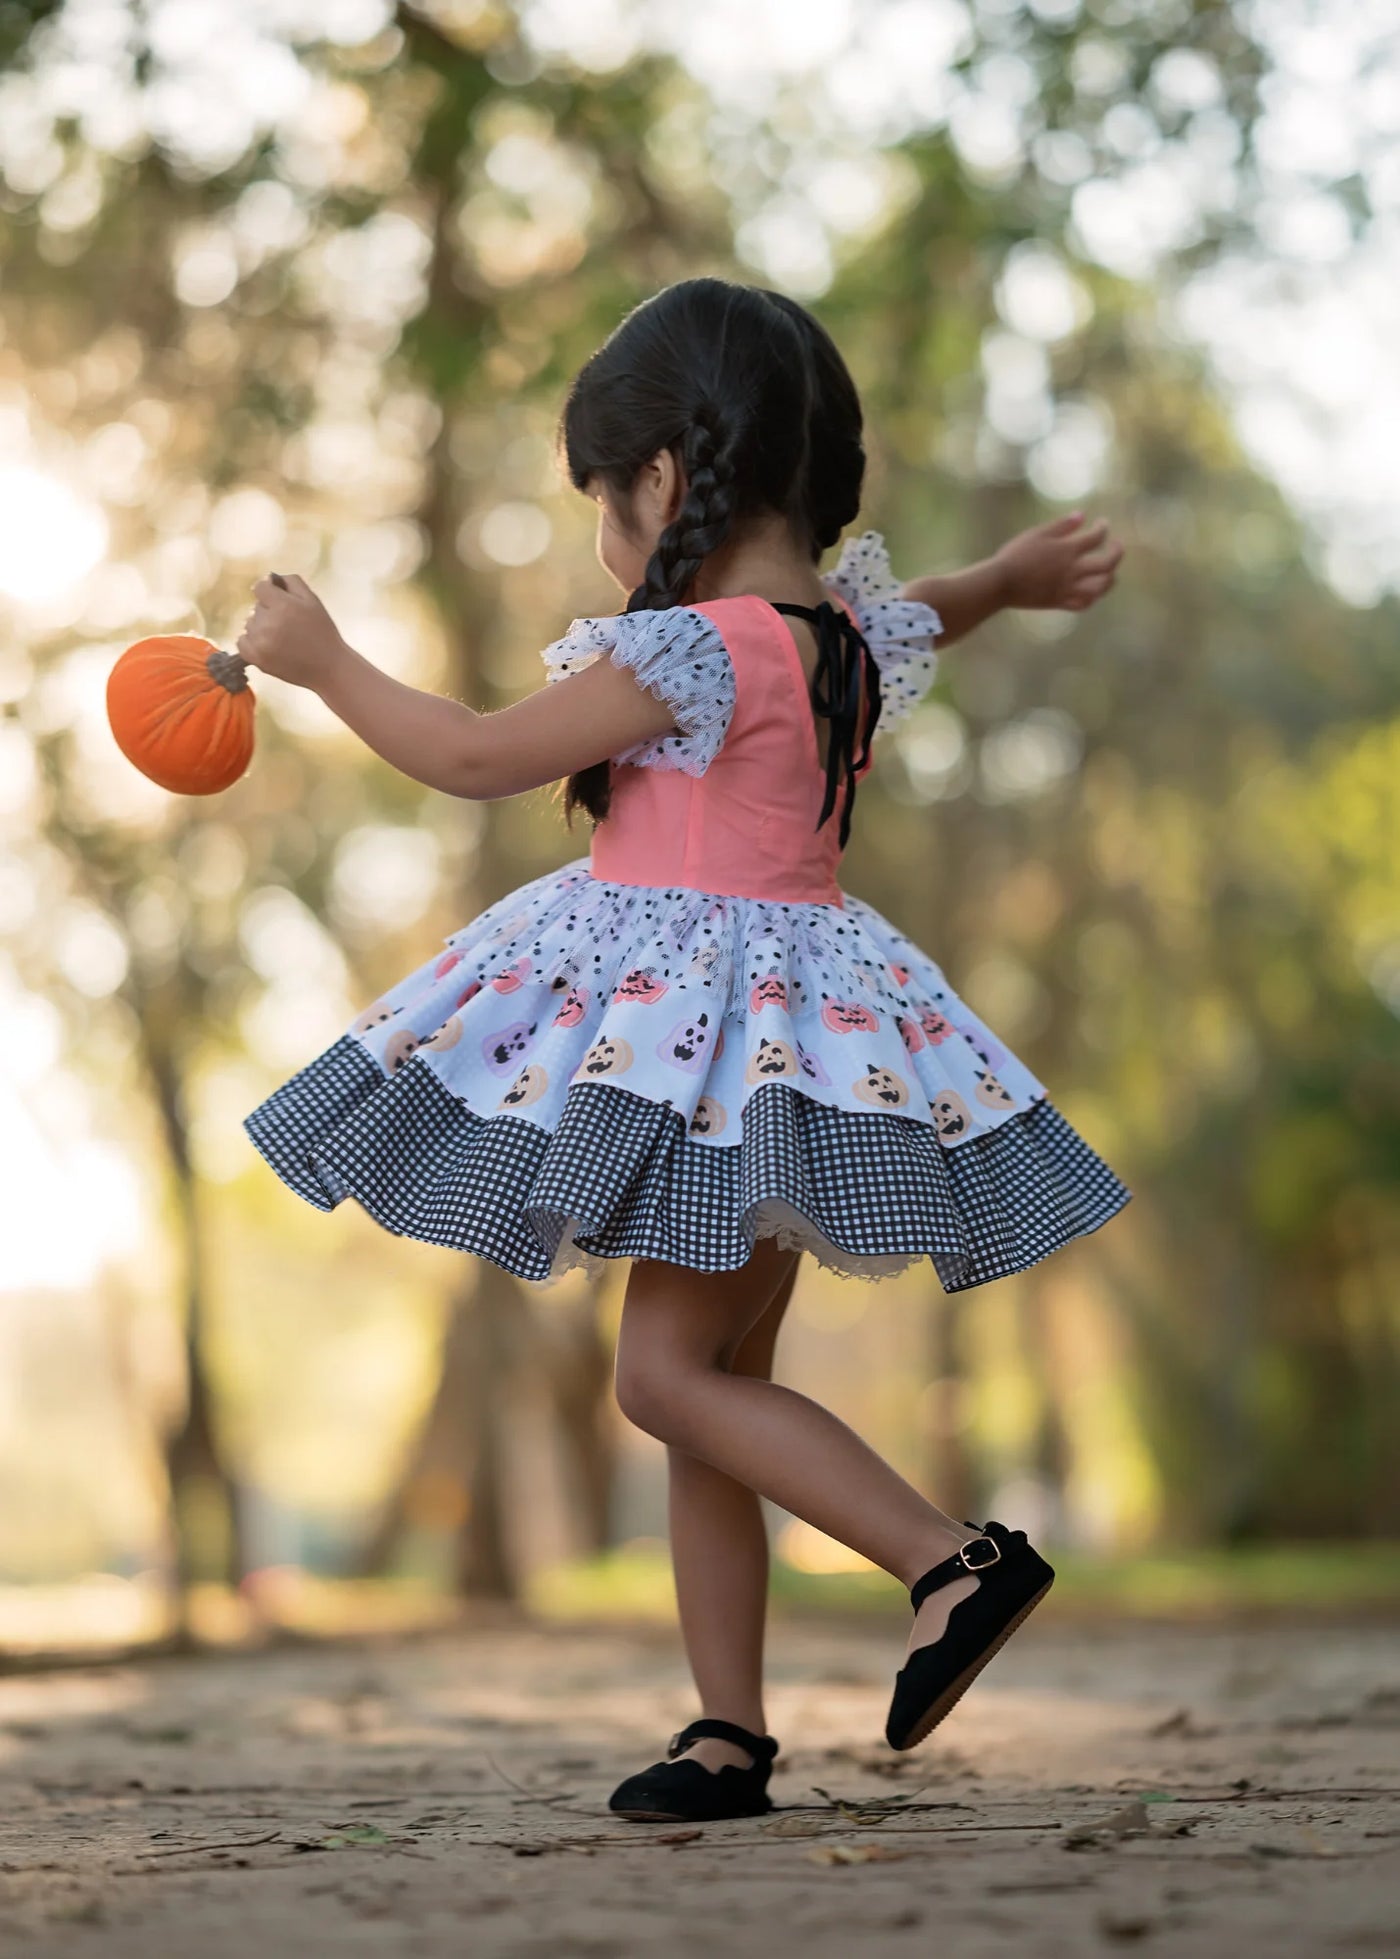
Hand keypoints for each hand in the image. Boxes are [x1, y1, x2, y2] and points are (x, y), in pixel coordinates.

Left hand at [237, 573, 346, 690]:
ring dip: (260, 627)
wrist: (328, 668)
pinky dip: (250, 641)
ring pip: (249, 624)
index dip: (269, 592)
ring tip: (279, 637)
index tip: (278, 600)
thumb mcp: (313, 600)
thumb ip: (292, 582)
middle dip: (268, 611)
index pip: (260, 588)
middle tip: (287, 624)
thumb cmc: (323, 632)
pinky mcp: (256, 658)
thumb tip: (270, 577)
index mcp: (283, 606)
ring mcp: (259, 642)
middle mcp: (267, 622)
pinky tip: (266, 644)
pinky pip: (241, 642)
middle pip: (256, 608)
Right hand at [994, 513, 1122, 612]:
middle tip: (1116, 546)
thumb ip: (1062, 525)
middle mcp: (1073, 570)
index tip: (1102, 523)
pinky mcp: (1059, 602)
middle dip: (1116, 553)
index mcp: (1068, 550)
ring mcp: (1067, 588)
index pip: (1097, 537)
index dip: (1103, 528)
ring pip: (1100, 587)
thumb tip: (1082, 516)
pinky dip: (1092, 598)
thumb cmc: (1016, 554)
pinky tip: (1092, 592)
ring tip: (1109, 572)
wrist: (1000, 583)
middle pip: (1107, 564)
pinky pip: (1083, 604)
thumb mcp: (1038, 533)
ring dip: (1110, 578)